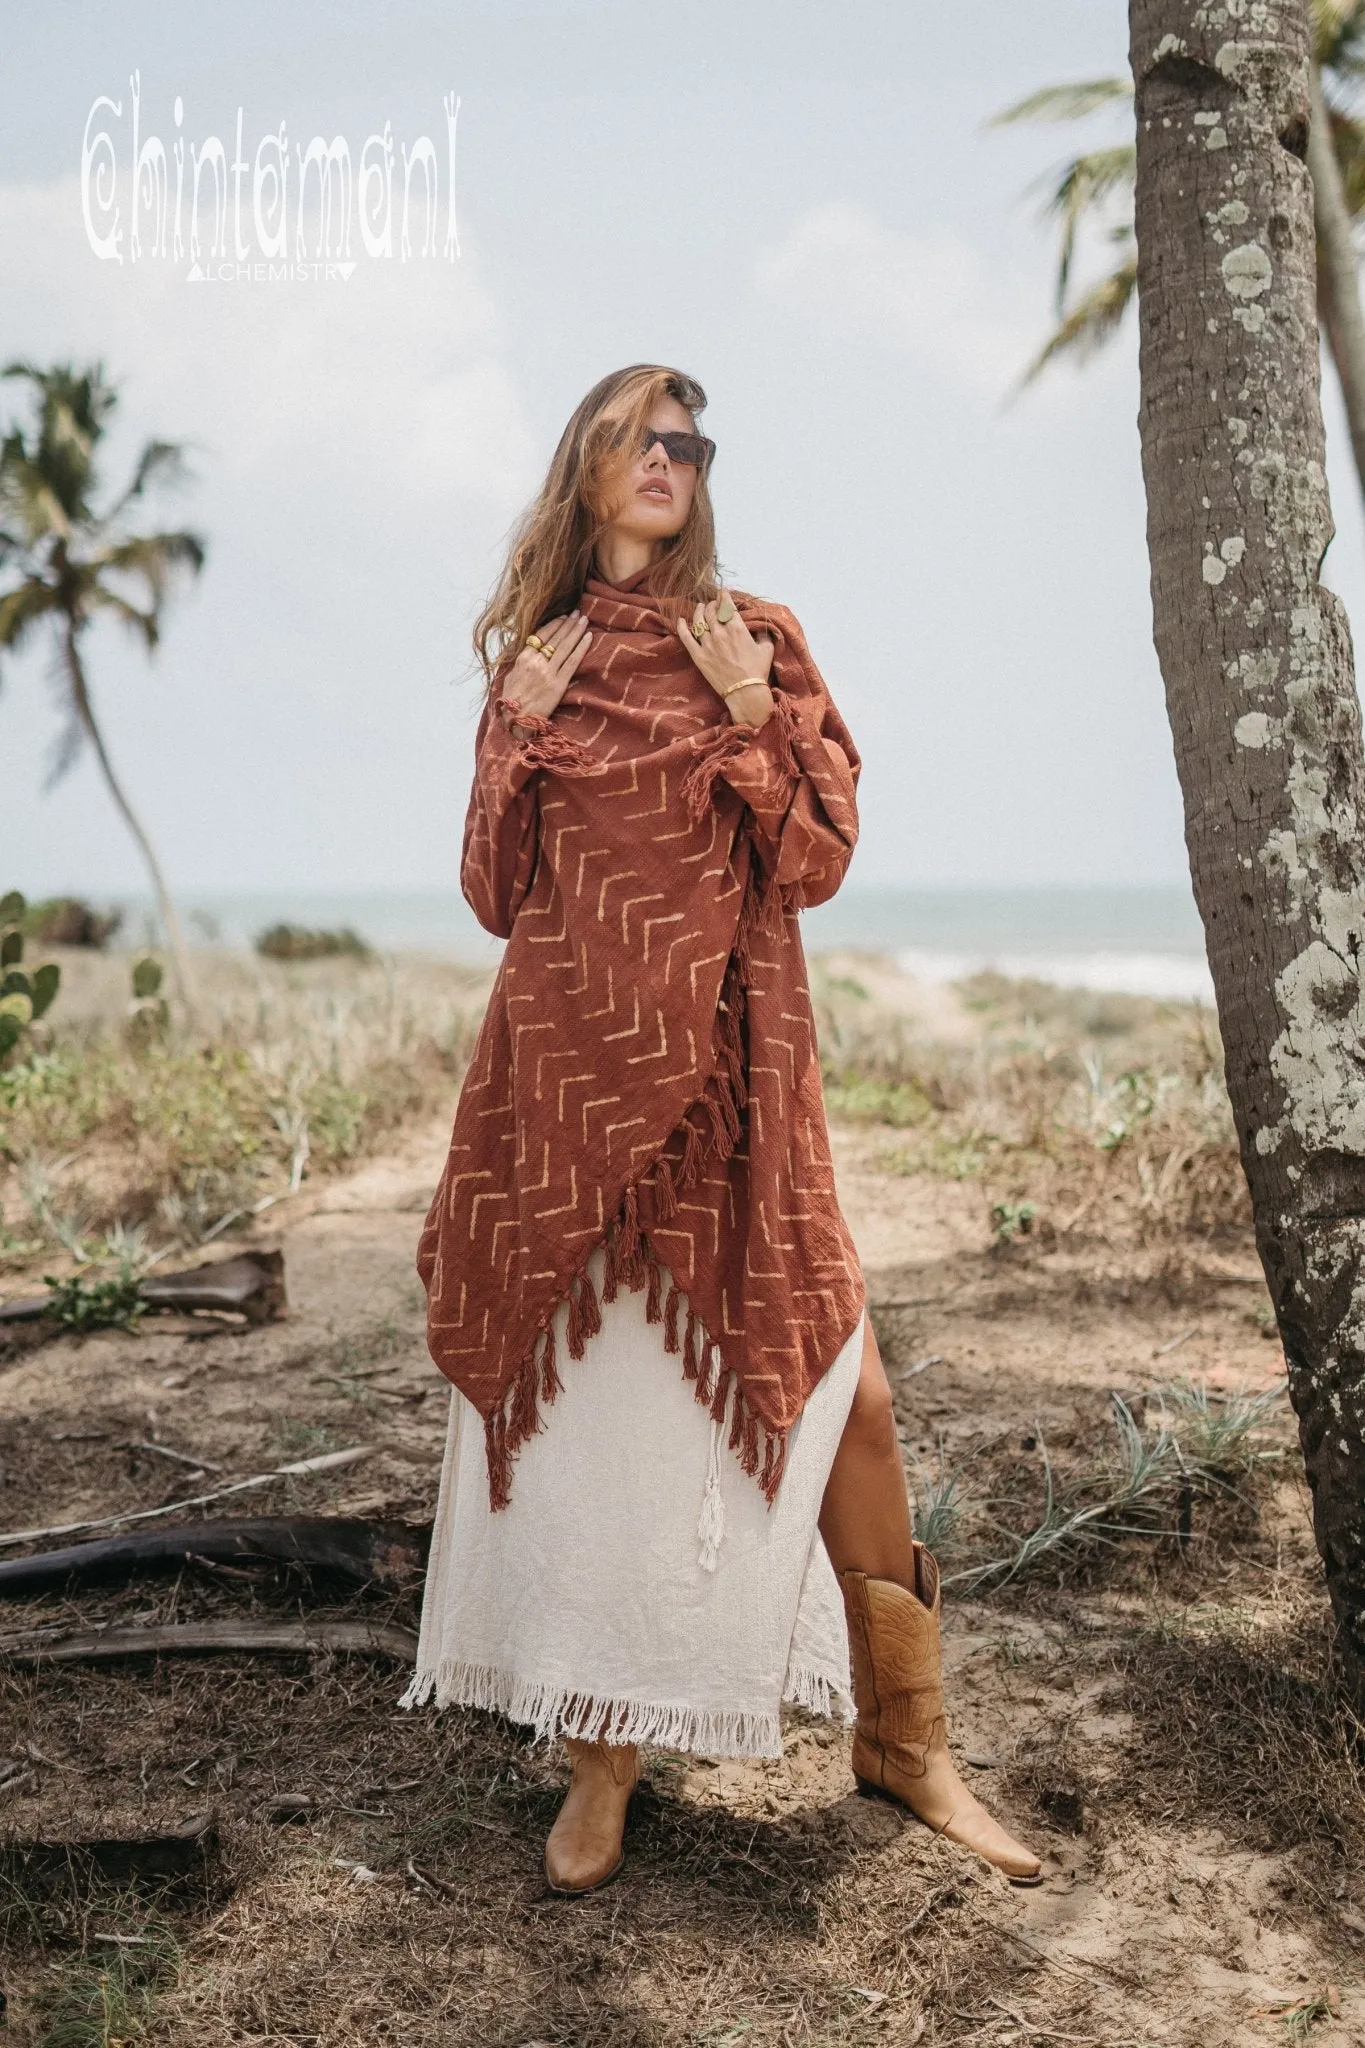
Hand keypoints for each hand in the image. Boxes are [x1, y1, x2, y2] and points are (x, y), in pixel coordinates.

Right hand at [501, 611, 591, 734]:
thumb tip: (528, 652)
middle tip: (578, 613)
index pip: (541, 635)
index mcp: (523, 658)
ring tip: (584, 620)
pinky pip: (573, 662)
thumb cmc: (511, 702)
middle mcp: (536, 662)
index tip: (563, 617)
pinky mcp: (559, 684)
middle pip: (556, 638)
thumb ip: (521, 662)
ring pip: (565, 646)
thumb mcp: (510, 676)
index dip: (554, 624)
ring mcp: (548, 672)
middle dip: (568, 624)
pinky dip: (581, 648)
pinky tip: (588, 637)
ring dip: (576, 631)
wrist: (516, 721)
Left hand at [676, 589, 774, 725]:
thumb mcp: (767, 648)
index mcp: (737, 628)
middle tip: (713, 604)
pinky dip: (682, 627)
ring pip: (698, 620)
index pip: (727, 605)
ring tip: (700, 607)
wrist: (745, 692)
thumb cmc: (758, 671)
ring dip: (699, 611)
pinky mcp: (698, 656)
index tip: (723, 593)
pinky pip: (686, 638)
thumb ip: (763, 633)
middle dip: (712, 604)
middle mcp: (720, 633)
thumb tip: (760, 625)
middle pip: (711, 611)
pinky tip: (681, 620)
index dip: (724, 596)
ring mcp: (707, 644)